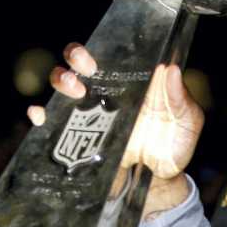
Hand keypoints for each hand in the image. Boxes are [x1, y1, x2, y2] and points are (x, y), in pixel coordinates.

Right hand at [28, 43, 203, 216]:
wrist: (160, 181)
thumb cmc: (174, 145)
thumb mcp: (187, 121)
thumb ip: (180, 98)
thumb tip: (170, 69)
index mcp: (131, 81)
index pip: (109, 54)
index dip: (100, 45)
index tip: (101, 47)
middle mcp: (105, 92)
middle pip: (79, 64)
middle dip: (75, 57)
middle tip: (85, 67)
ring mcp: (89, 113)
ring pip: (62, 86)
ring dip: (61, 81)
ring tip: (74, 89)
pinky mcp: (77, 136)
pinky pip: (51, 121)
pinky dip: (39, 114)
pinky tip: (39, 115)